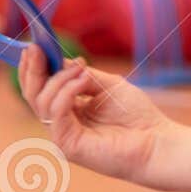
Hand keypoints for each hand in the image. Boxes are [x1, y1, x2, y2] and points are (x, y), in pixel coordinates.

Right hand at [17, 45, 176, 183]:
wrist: (158, 143)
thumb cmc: (138, 117)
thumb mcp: (107, 85)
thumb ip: (80, 76)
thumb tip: (59, 62)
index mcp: (68, 112)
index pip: (41, 90)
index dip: (33, 69)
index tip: (34, 46)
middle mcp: (61, 125)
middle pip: (33, 96)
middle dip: (32, 70)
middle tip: (36, 48)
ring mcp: (62, 136)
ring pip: (42, 102)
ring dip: (58, 79)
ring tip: (81, 67)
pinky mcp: (67, 145)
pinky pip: (57, 112)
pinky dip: (67, 92)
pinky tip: (83, 79)